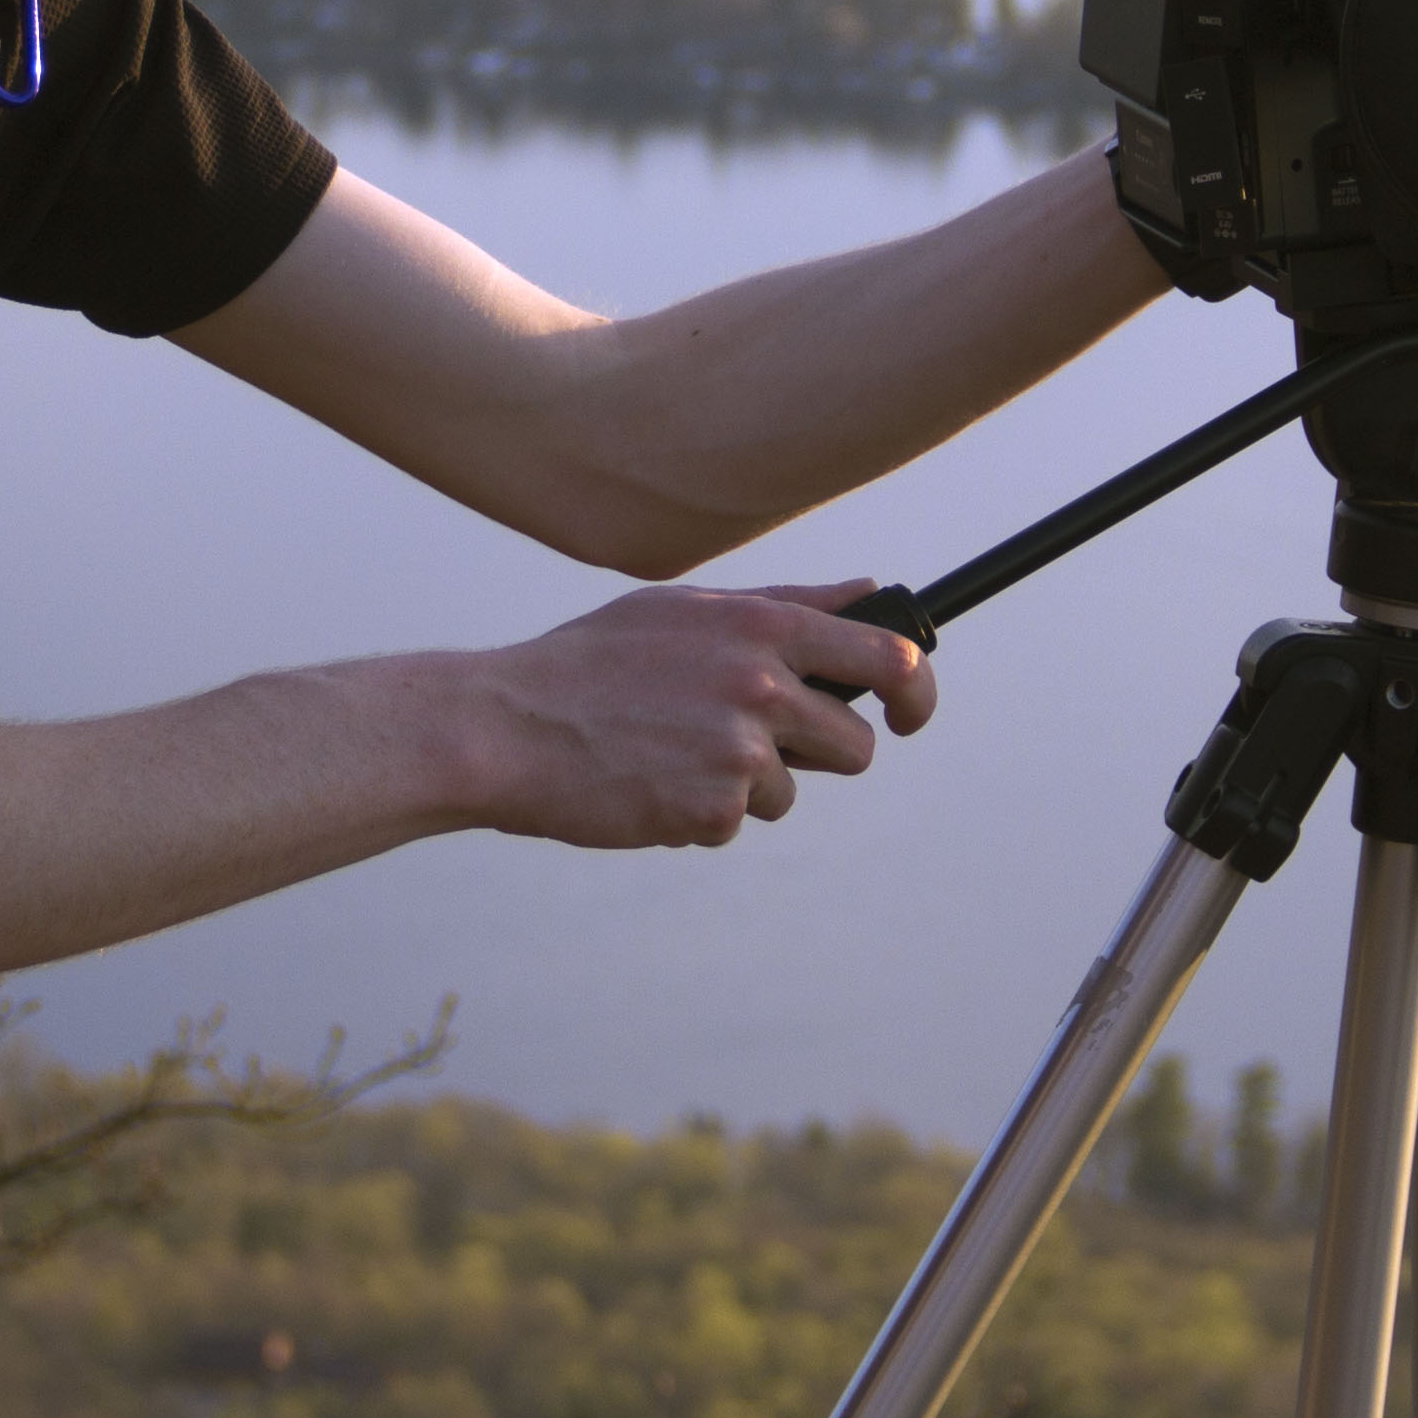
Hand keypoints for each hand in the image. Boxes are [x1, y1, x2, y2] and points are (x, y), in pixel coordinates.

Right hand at [470, 579, 940, 849]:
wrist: (502, 726)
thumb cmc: (591, 663)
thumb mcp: (686, 611)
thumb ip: (787, 603)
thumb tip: (872, 592)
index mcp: (761, 627)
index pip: (889, 657)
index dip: (915, 692)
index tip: (908, 714)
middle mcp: (760, 685)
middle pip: (854, 745)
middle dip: (816, 754)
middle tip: (748, 744)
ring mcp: (739, 752)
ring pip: (789, 792)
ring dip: (745, 788)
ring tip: (670, 754)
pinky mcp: (711, 810)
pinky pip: (735, 824)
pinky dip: (698, 815)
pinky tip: (646, 783)